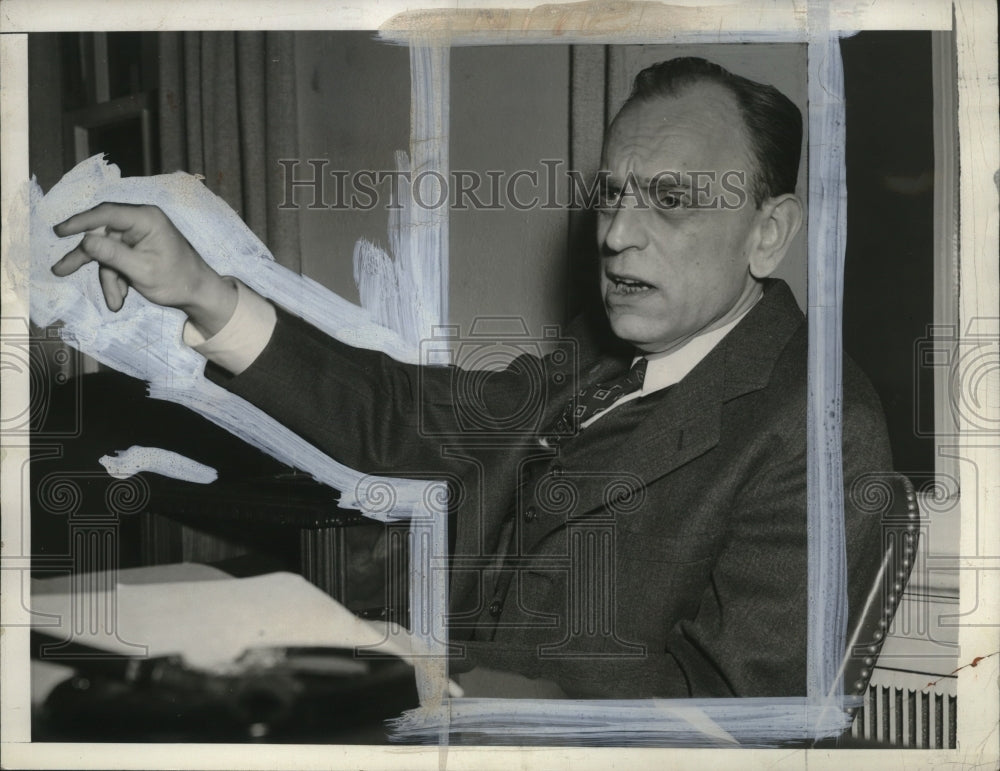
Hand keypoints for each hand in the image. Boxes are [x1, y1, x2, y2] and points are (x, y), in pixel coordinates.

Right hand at [52, 202, 237, 336]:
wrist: (198, 294)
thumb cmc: (177, 280)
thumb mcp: (142, 271)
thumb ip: (113, 255)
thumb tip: (85, 241)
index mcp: (146, 219)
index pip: (106, 214)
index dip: (80, 221)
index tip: (59, 231)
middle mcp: (140, 222)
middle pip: (101, 235)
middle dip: (88, 259)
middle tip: (60, 270)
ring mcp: (137, 235)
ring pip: (107, 253)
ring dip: (109, 278)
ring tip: (115, 302)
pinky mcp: (136, 249)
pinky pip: (116, 261)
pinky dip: (116, 280)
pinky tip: (120, 300)